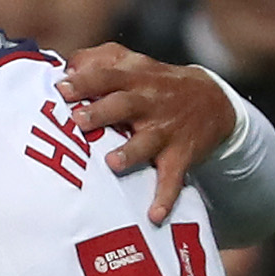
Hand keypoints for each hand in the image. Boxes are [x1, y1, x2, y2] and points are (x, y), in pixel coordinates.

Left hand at [56, 50, 236, 224]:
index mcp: (134, 78)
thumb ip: (99, 60)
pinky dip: (165, 197)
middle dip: (102, 112)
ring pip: (147, 141)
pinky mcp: (180, 156)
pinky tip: (154, 215)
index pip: (107, 75)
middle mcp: (149, 103)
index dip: (85, 81)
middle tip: (78, 121)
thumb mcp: (133, 63)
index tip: (62, 89)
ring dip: (130, 152)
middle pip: (124, 104)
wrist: (212, 101)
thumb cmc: (156, 84)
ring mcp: (165, 131)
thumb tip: (66, 67)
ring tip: (111, 163)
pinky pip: (173, 178)